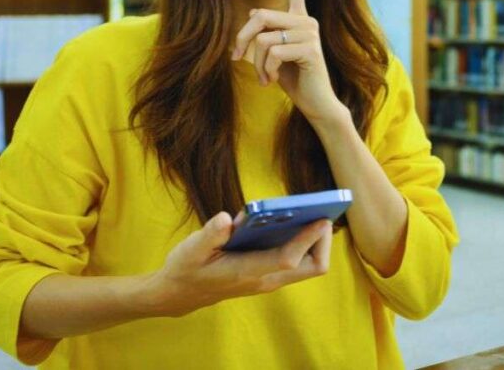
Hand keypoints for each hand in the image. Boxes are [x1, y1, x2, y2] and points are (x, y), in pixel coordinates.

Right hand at [150, 211, 331, 316]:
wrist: (181, 293)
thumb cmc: (187, 268)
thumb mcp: (191, 249)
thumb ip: (210, 234)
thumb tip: (227, 218)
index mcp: (247, 272)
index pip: (287, 259)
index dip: (307, 239)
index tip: (321, 218)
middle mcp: (265, 278)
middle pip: (312, 266)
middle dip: (322, 241)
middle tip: (321, 212)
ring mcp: (269, 278)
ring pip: (308, 264)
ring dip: (316, 240)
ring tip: (313, 210)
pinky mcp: (268, 273)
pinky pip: (298, 260)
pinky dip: (304, 241)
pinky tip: (294, 218)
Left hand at [230, 0, 347, 124]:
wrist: (316, 103)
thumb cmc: (293, 78)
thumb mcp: (273, 54)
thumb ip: (265, 33)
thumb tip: (253, 15)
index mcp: (298, 18)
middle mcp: (307, 20)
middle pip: (260, 16)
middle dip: (242, 39)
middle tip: (237, 58)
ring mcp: (310, 34)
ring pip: (263, 38)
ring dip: (256, 63)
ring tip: (264, 76)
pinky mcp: (310, 49)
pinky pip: (273, 53)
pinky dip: (266, 70)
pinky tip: (272, 80)